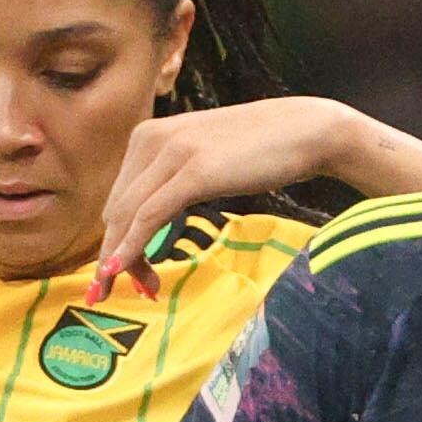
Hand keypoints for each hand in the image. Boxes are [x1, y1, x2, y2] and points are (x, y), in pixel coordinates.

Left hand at [87, 100, 346, 300]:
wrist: (303, 131)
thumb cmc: (259, 151)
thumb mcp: (203, 162)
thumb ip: (173, 181)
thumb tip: (151, 221)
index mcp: (147, 136)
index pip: (119, 199)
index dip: (118, 242)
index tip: (125, 275)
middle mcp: (149, 139)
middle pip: (117, 213)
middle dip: (119, 257)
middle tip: (143, 290)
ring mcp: (170, 153)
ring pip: (128, 218)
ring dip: (124, 261)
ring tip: (145, 291)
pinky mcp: (192, 171)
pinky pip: (148, 218)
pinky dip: (130, 248)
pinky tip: (121, 272)